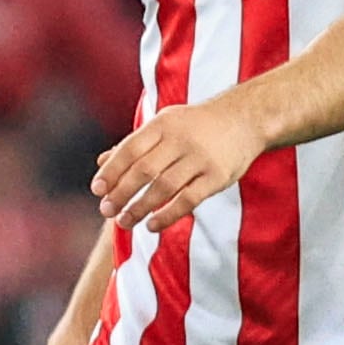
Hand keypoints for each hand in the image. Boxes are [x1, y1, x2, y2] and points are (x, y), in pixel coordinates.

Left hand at [92, 97, 260, 231]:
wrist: (247, 118)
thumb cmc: (196, 125)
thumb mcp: (165, 124)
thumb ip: (135, 144)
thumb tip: (101, 162)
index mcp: (163, 125)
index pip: (129, 150)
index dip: (111, 172)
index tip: (97, 191)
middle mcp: (181, 140)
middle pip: (143, 170)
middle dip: (121, 194)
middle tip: (106, 211)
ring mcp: (201, 158)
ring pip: (163, 187)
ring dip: (140, 208)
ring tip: (124, 222)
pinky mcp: (218, 176)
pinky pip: (189, 199)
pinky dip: (168, 215)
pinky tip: (152, 226)